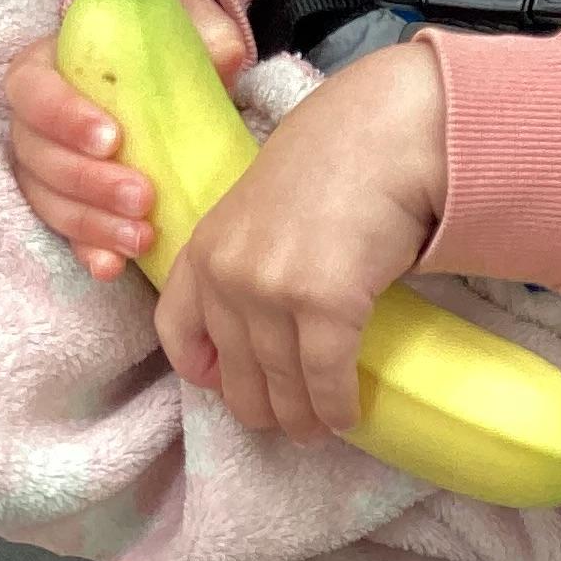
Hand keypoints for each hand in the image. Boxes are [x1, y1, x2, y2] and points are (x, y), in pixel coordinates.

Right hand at [5, 0, 250, 279]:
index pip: (30, 88)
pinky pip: (64, 235)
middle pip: (36, 155)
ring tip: (142, 236)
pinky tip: (113, 267)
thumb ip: (202, 30)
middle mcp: (34, 120)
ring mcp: (45, 167)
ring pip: (47, 201)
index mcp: (49, 65)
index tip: (113, 138)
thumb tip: (226, 53)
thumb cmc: (166, 52)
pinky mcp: (65, 206)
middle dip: (87, 181)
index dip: (62, 116)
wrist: (174, 87)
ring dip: (92, 223)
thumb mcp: (186, 26)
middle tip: (142, 196)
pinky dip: (88, 251)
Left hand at [157, 42, 447, 442]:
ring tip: (320, 429)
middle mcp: (227, 274)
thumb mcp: (260, 204)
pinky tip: (348, 415)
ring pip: (281, 385)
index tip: (224, 386)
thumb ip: (245, 254)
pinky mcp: (324, 305)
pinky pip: (326, 378)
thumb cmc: (332, 160)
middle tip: (288, 424)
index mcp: (204, 247)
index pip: (176, 330)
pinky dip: (337, 406)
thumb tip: (258, 319)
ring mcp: (272, 291)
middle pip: (235, 373)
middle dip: (263, 409)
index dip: (200, 370)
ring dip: (304, 418)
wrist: (384, 131)